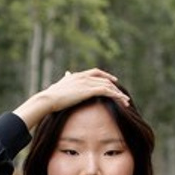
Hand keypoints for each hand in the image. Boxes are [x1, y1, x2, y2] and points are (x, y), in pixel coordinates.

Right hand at [13, 68, 127, 129]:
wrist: (48, 99)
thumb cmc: (50, 97)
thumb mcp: (58, 87)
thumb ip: (64, 81)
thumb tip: (63, 77)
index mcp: (76, 76)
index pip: (95, 72)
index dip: (105, 76)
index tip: (113, 80)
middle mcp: (83, 77)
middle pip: (103, 79)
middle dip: (114, 86)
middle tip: (122, 94)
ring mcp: (86, 82)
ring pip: (107, 85)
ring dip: (118, 93)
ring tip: (126, 101)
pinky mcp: (89, 90)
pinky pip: (106, 91)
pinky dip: (116, 95)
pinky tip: (122, 101)